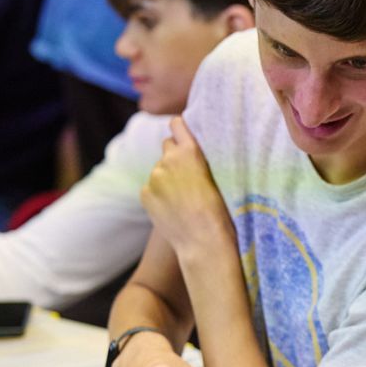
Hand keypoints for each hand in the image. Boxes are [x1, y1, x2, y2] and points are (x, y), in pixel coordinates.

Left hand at [139, 117, 234, 256]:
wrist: (204, 242)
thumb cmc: (220, 211)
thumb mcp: (217, 175)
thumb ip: (198, 159)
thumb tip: (188, 152)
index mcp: (190, 151)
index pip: (177, 124)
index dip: (180, 131)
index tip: (183, 137)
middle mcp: (168, 159)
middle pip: (166, 146)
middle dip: (173, 156)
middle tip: (186, 175)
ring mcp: (154, 177)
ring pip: (159, 170)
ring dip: (166, 178)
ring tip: (182, 199)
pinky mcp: (145, 193)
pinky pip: (151, 188)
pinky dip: (158, 195)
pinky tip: (172, 208)